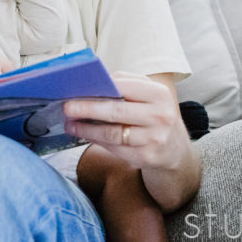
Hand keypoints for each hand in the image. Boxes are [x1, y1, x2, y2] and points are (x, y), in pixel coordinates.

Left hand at [63, 72, 187, 171]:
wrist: (174, 149)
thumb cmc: (153, 115)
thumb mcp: (148, 96)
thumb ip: (124, 85)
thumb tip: (91, 85)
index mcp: (159, 94)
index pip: (123, 87)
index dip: (98, 88)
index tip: (76, 90)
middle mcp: (160, 116)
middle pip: (115, 111)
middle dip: (87, 109)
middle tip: (67, 108)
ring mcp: (154, 138)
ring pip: (111, 133)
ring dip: (86, 129)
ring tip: (70, 124)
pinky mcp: (146, 157)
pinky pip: (114, 148)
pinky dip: (96, 141)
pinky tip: (84, 136)